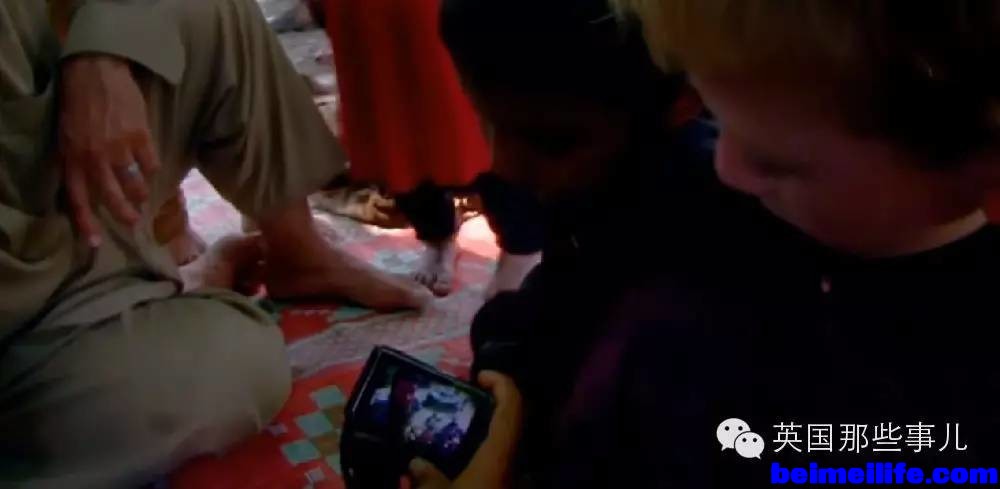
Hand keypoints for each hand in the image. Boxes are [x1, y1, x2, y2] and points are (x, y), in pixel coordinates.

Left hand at [59, 55, 160, 246]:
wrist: (95, 72)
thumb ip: (77, 162)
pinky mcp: (139, 136)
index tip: (96, 244)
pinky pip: (150, 164)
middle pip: (111, 197)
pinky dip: (151, 168)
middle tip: (132, 221)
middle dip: (123, 214)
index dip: (86, 224)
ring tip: (142, 196)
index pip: (78, 199)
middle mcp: (94, 158)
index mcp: (72, 159)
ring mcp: (118, 148)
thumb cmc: (78, 104)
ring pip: (134, 184)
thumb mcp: (67, 137)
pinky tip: (150, 167)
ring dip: (139, 193)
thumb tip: (91, 187)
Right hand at [408, 371, 523, 488]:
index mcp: (499, 456)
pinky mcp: (507, 488)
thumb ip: (427, 479)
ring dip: (487, 434)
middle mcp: (514, 464)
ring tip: (457, 433)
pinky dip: (485, 456)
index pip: (512, 406)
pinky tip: (463, 464)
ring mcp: (514, 480)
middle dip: (491, 406)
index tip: (479, 376)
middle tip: (464, 402)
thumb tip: (417, 464)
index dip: (500, 382)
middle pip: (511, 422)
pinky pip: (502, 466)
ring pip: (507, 445)